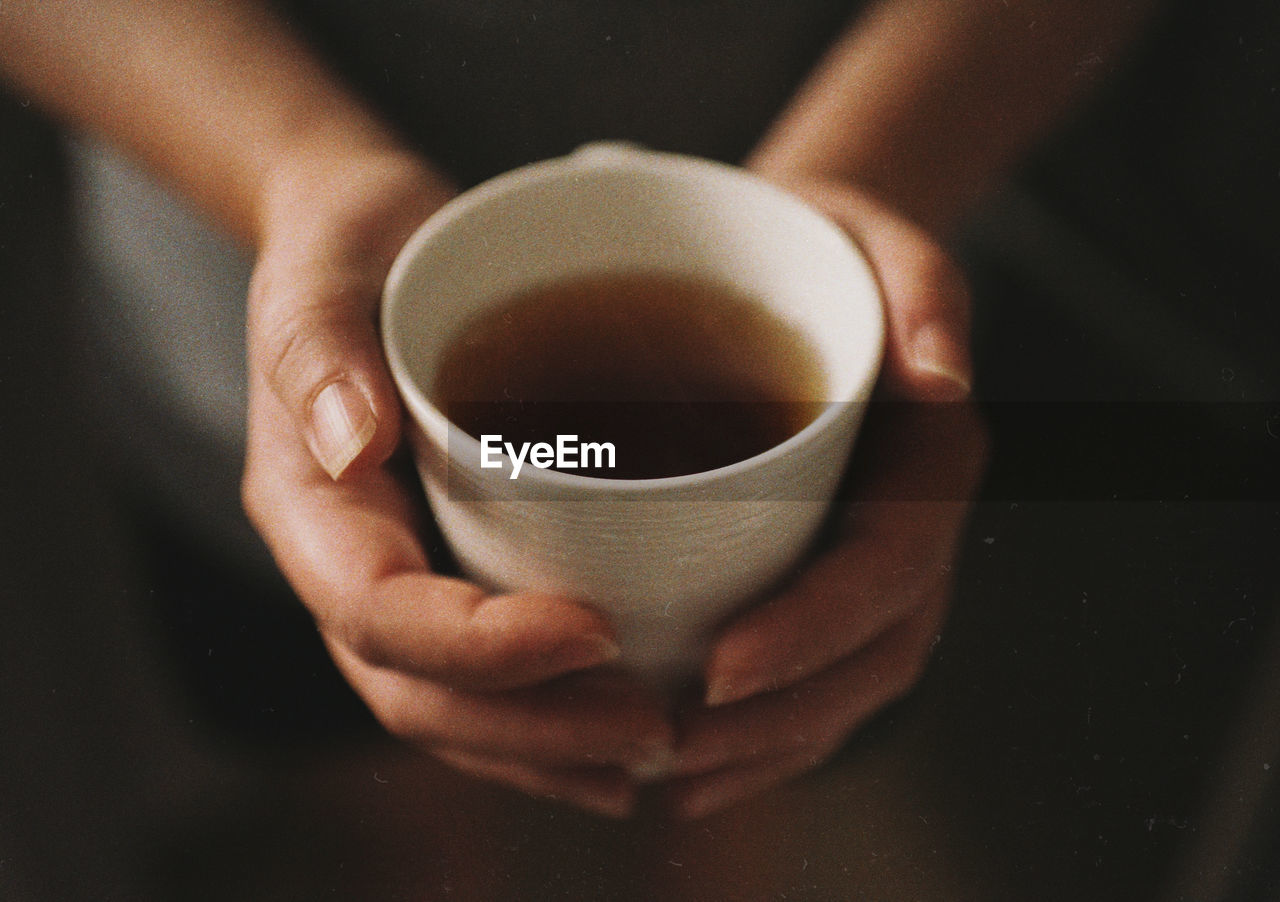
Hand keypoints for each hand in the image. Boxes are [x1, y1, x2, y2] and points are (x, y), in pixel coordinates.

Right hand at [240, 149, 672, 817]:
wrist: (373, 248)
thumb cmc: (350, 251)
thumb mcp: (324, 267)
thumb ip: (318, 347)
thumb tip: (353, 441)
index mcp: (310, 507)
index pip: (379, 614)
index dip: (481, 648)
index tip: (597, 633)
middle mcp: (347, 565)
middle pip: (421, 693)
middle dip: (534, 728)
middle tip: (653, 726)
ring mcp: (400, 581)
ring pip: (456, 710)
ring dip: (554, 748)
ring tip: (658, 748)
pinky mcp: (452, 573)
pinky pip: (489, 682)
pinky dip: (556, 721)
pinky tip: (633, 728)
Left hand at [659, 179, 987, 818]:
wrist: (805, 261)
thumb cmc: (826, 244)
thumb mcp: (875, 234)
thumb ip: (924, 285)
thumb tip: (946, 376)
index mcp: (927, 459)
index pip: (887, 567)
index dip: (813, 630)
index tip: (720, 667)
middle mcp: (908, 527)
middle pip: (872, 654)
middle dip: (782, 714)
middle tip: (677, 743)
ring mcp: (871, 567)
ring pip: (843, 687)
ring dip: (764, 745)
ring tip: (668, 775)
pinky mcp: (824, 581)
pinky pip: (812, 681)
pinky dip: (759, 734)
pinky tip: (687, 764)